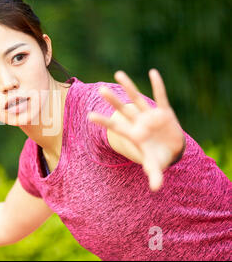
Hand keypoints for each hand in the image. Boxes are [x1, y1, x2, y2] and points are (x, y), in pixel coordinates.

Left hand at [88, 69, 184, 190]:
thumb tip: (155, 188)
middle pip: (123, 110)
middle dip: (113, 101)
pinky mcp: (164, 112)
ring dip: (129, 87)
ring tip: (118, 73)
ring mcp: (150, 116)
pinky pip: (161, 96)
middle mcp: (139, 123)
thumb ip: (154, 174)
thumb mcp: (155, 166)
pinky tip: (153, 72)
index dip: (104, 122)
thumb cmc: (158, 157)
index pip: (115, 127)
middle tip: (101, 89)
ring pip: (137, 99)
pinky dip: (158, 85)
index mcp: (133, 135)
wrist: (171, 149)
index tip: (89, 115)